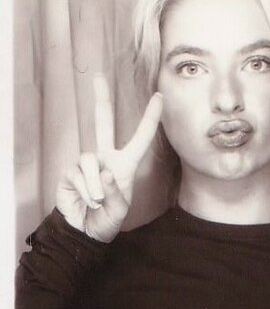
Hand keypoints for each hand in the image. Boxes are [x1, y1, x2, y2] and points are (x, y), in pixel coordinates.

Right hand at [56, 73, 162, 242]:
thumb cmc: (106, 219)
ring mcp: (87, 163)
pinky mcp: (70, 172)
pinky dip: (85, 188)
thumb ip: (115, 193)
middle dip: (100, 98)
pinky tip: (86, 199)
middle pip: (103, 121)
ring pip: (90, 158)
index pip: (141, 136)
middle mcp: (106, 157)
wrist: (84, 232)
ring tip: (97, 200)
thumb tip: (106, 173)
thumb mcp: (119, 209)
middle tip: (98, 76)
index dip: (151, 117)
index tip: (160, 96)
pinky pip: (79, 172)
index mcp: (125, 163)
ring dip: (95, 183)